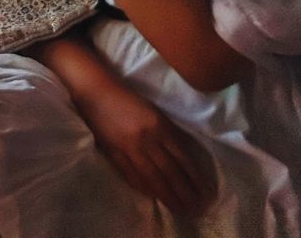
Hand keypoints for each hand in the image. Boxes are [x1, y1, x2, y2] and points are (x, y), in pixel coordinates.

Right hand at [74, 84, 217, 219]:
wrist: (96, 91)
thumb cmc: (128, 98)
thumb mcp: (154, 111)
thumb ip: (168, 132)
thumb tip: (183, 157)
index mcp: (159, 126)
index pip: (182, 158)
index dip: (194, 178)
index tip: (204, 192)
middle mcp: (147, 139)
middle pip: (170, 172)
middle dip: (184, 192)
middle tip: (196, 209)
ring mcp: (129, 148)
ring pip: (152, 178)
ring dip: (167, 196)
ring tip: (178, 208)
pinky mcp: (114, 153)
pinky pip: (132, 175)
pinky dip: (144, 188)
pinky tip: (153, 196)